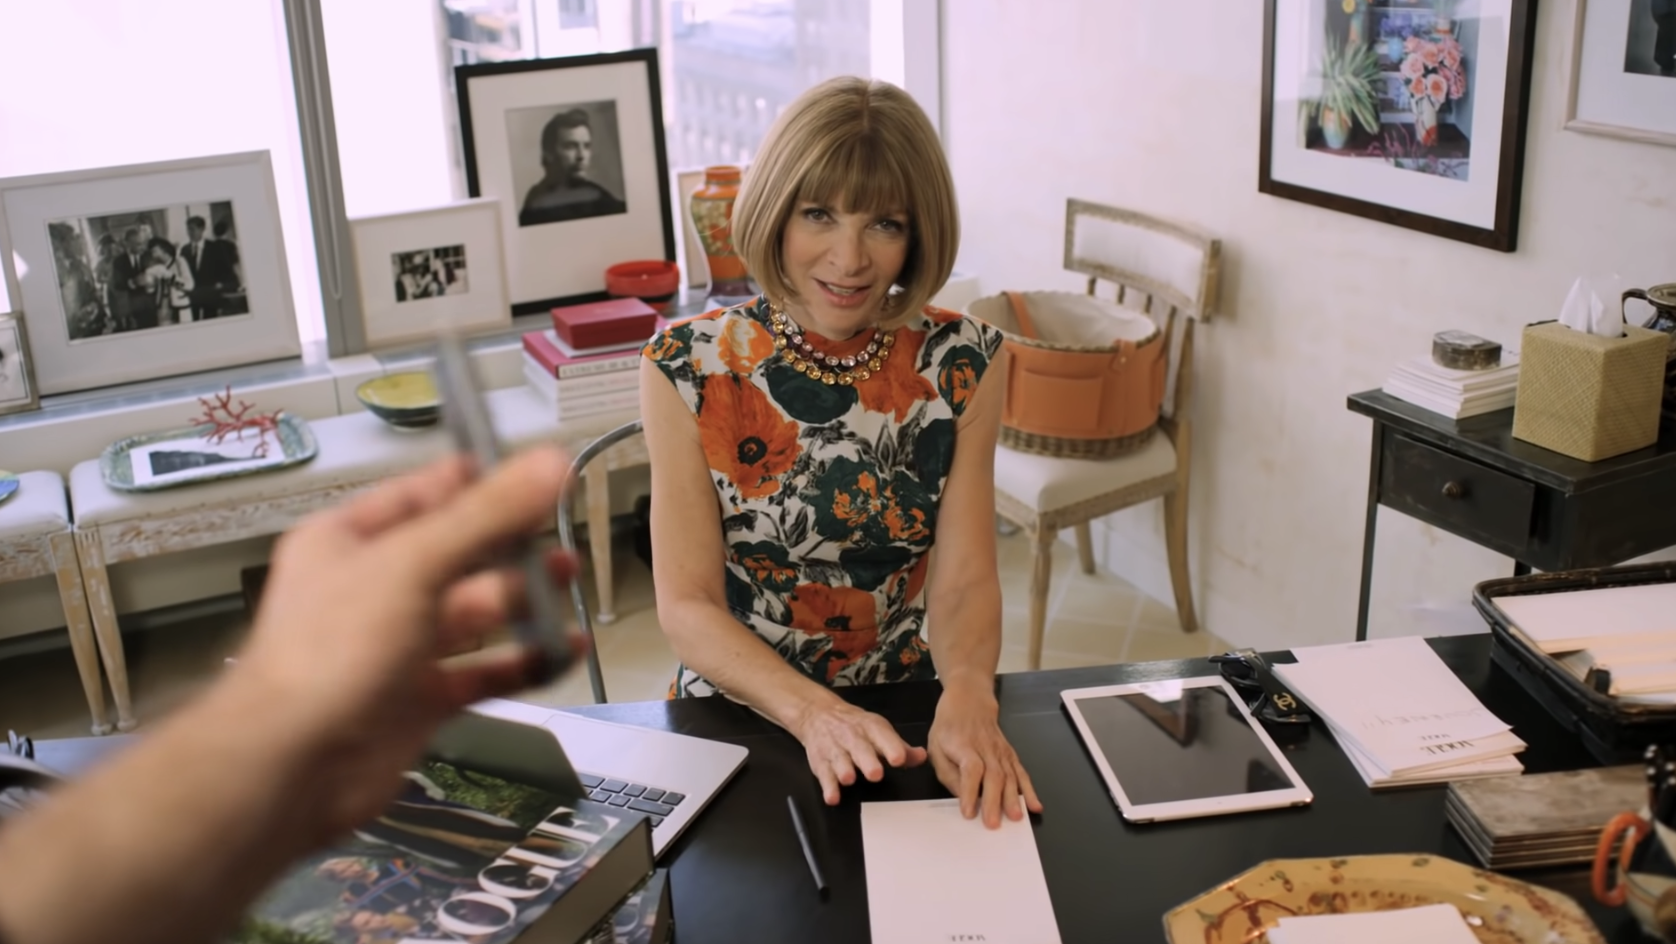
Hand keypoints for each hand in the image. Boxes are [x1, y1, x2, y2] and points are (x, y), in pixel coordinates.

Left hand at [229, 445, 580, 842]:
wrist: (292, 767)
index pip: (426, 493)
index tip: (546, 475)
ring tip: (571, 585)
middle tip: (566, 536)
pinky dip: (524, 661)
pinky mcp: (422, 699)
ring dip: (524, 600)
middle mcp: (374, 586)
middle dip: (513, 545)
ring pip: (475, 613)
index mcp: (351, 539)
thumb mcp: (412, 563)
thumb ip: (488, 514)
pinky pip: (484, 671)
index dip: (484, 482)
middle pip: (459, 553)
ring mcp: (399, 645)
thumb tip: (554, 459)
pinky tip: (567, 649)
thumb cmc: (337, 647)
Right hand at [792, 699, 928, 804]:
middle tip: (875, 774)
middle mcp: (853, 737)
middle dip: (867, 761)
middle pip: (860, 749)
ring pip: (839, 760)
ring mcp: (835, 750)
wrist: (819, 715)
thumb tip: (922, 757)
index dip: (891, 747)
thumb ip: (901, 747)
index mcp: (872, 728)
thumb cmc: (857, 728)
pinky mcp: (820, 763)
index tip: (898, 759)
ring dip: (844, 770)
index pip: (883, 736)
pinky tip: (832, 797)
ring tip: (849, 778)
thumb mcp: (880, 731)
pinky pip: (823, 775)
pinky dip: (827, 787)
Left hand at [927, 686, 1041, 828]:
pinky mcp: (1011, 755)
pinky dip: (1030, 790)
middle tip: (993, 824)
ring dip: (1014, 799)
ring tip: (1016, 818)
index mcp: (964, 747)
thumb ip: (947, 774)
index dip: (970, 791)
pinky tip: (1035, 806)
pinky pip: (1022, 773)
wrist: (970, 701)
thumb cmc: (949, 728)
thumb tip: (962, 798)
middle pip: (994, 775)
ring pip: (1010, 775)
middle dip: (994, 801)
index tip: (969, 813)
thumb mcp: (936, 748)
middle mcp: (986, 749)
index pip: (970, 770)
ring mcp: (1002, 751)